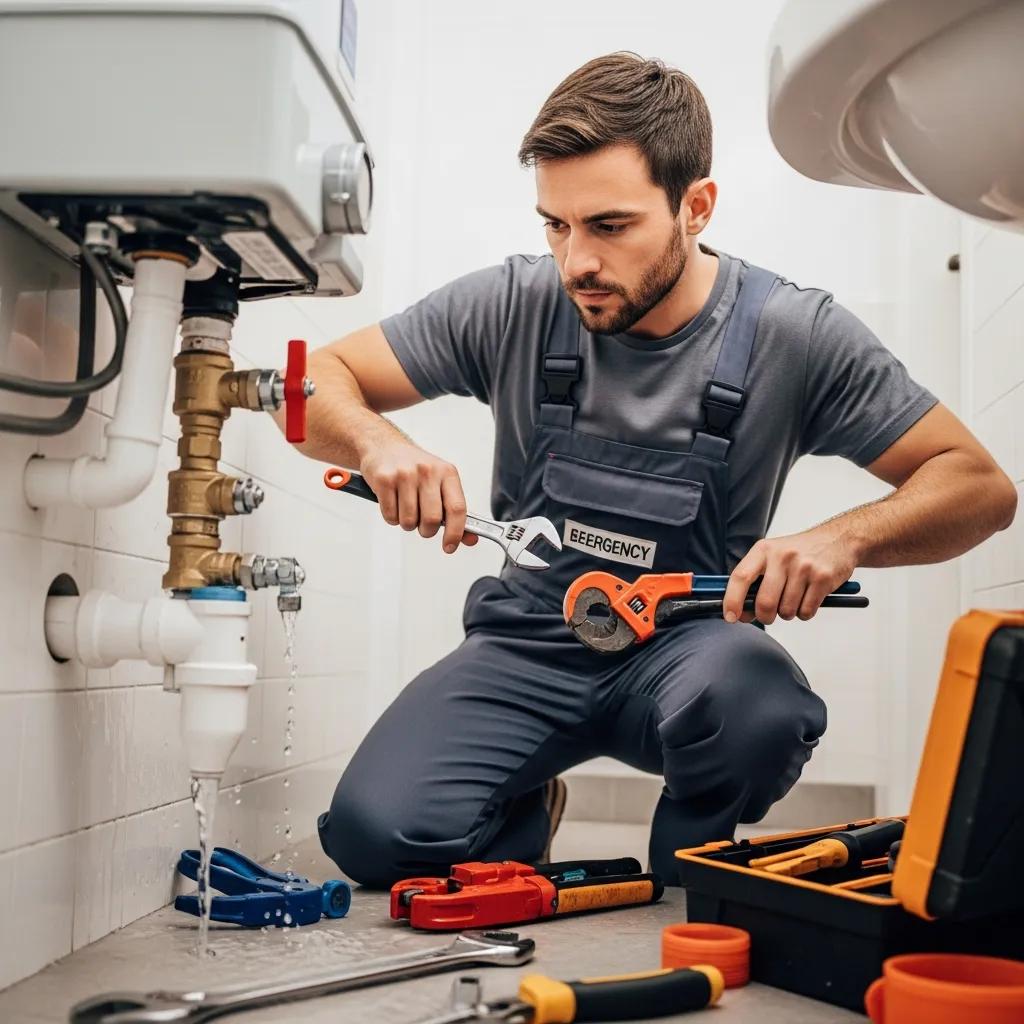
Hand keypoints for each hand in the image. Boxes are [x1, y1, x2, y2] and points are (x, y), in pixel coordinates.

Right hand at [359, 442, 478, 553]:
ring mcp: (405, 474)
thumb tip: (470, 539)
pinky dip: (392, 518)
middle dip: (427, 530)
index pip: (457, 508)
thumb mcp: (441, 482)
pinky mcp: (385, 479)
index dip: (455, 533)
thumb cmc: (415, 468)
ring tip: (406, 508)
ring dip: (407, 524)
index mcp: (447, 473)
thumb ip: (455, 511)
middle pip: (432, 519)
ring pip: (409, 521)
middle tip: (422, 524)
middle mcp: (428, 471)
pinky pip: (390, 516)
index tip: (450, 546)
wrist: (384, 446)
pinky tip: (394, 502)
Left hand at [723, 525, 858, 624]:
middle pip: (765, 602)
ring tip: (795, 598)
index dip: (732, 600)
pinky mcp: (823, 578)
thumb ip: (754, 581)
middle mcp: (782, 556)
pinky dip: (805, 613)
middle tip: (769, 615)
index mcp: (763, 550)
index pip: (740, 577)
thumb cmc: (800, 552)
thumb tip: (739, 612)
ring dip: (788, 613)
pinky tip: (808, 598)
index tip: (730, 617)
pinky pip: (806, 611)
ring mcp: (804, 567)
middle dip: (765, 616)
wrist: (839, 538)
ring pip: (786, 611)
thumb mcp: (773, 555)